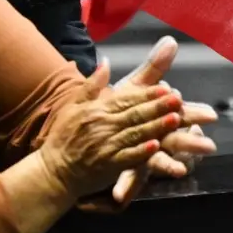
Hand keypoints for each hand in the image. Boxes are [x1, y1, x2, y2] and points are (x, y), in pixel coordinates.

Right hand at [37, 63, 183, 200]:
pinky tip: (157, 146)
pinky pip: (129, 157)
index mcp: (96, 110)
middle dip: (158, 107)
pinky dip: (142, 151)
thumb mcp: (73, 105)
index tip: (165, 87)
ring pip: (136, 134)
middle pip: (135, 114)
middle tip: (178, 99)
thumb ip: (92, 85)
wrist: (54, 170)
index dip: (146, 93)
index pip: (125, 99)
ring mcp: (107, 146)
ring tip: (175, 119)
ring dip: (156, 126)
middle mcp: (103, 125)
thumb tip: (106, 62)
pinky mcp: (110, 166)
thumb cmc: (64, 136)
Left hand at [108, 37, 218, 205]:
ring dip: (165, 168)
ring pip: (158, 164)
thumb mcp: (138, 85)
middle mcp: (157, 138)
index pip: (182, 114)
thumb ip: (155, 65)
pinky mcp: (129, 169)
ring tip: (176, 173)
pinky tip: (118, 197)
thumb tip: (170, 41)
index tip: (210, 114)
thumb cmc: (125, 106)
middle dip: (191, 143)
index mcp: (160, 117)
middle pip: (177, 140)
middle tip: (208, 147)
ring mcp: (145, 156)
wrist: (99, 126)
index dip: (195, 113)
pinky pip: (128, 181)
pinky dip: (125, 188)